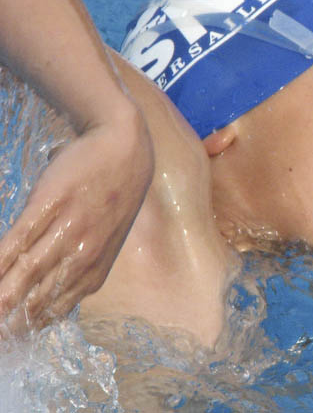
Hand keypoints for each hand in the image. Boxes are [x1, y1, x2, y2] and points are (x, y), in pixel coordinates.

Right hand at [0, 102, 152, 336]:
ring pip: (23, 275)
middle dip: (7, 323)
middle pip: (34, 301)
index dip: (23, 330)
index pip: (51, 312)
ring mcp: (66, 231)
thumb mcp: (106, 241)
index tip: (5, 341)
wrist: (124, 147)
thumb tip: (52, 296)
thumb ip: (81, 269)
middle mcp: (82, 257)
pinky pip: (15, 241)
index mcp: (94, 271)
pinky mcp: (49, 206)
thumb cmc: (111, 195)